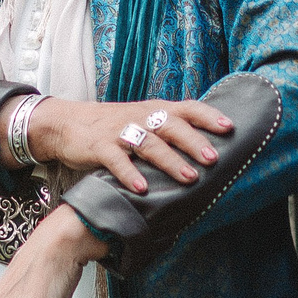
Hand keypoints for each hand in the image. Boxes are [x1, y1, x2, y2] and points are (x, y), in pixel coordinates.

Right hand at [24, 97, 232, 193]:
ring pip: (149, 143)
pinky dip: (130, 174)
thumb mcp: (144, 120)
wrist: (68, 122)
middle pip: (171, 126)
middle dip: (194, 142)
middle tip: (213, 159)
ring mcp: (120, 131)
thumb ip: (170, 129)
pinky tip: (143, 189)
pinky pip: (116, 160)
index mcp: (156, 110)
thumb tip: (207, 150)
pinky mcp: (99, 146)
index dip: (208, 116)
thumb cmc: (115, 125)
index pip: (187, 108)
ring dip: (170, 161)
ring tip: (189, 178)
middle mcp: (141, 117)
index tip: (230, 128)